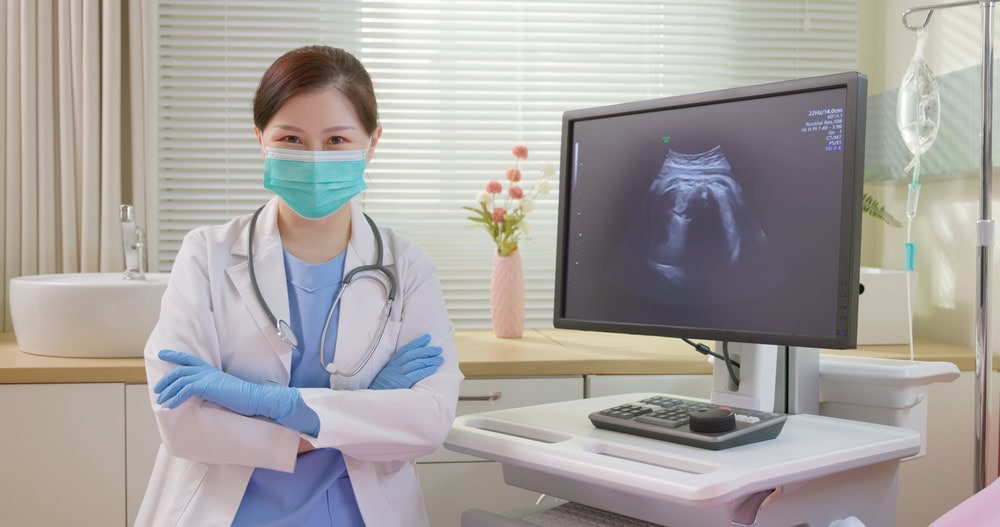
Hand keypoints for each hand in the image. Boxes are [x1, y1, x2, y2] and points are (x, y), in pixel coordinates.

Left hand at [154, 349, 318, 434]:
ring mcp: (206, 377)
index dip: (175, 355)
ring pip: (179, 380)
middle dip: (166, 379)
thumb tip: (203, 396)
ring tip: (160, 400)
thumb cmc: (243, 398)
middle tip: (157, 389)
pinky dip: (175, 398)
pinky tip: (170, 405)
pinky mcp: (207, 385)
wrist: (255, 398)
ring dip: (167, 391)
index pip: (189, 359)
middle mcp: (207, 371)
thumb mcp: (224, 390)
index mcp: (211, 371)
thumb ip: (212, 389)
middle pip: (179, 370)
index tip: (163, 353)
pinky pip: (185, 390)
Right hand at [369, 333, 443, 389]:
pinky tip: (434, 368)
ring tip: (440, 358)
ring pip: (416, 363)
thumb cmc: (383, 388)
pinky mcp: (401, 382)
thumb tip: (413, 363)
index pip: (406, 349)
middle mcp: (395, 366)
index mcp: (392, 363)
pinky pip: (416, 374)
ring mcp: (398, 374)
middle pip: (413, 354)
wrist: (375, 398)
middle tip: (438, 349)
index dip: (417, 342)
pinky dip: (425, 370)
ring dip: (430, 360)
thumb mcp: (388, 374)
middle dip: (427, 350)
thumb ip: (398, 368)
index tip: (427, 337)